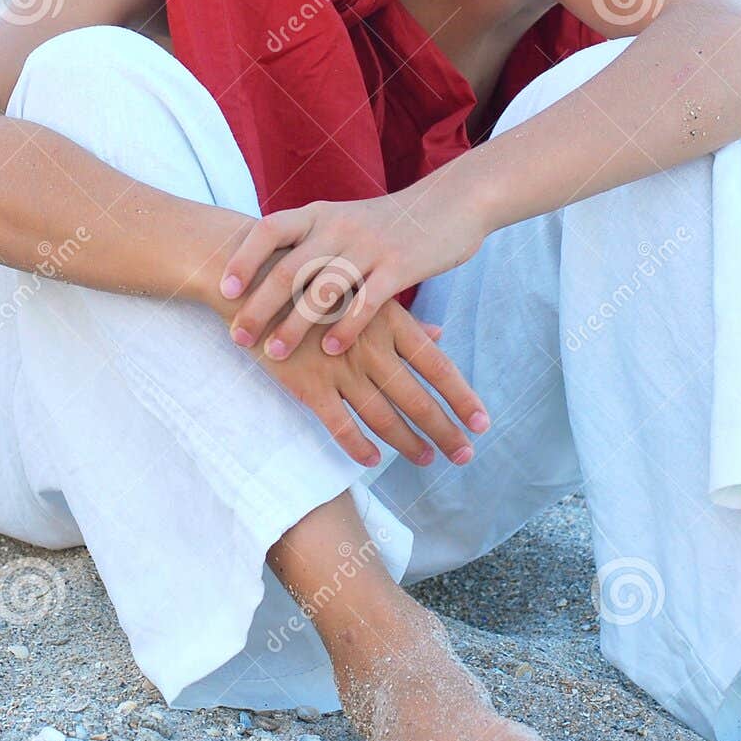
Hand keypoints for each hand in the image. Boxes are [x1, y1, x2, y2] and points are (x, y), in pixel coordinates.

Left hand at [219, 186, 489, 361]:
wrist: (451, 203)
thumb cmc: (388, 222)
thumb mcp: (343, 220)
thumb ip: (310, 241)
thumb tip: (265, 270)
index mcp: (320, 214)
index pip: (269, 230)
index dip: (244, 259)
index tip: (223, 291)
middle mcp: (339, 226)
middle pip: (288, 269)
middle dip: (258, 307)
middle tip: (237, 337)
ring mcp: (369, 246)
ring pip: (321, 290)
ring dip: (293, 325)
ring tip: (273, 353)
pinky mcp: (399, 266)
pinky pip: (364, 302)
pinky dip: (344, 329)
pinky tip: (330, 351)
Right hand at [249, 296, 488, 468]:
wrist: (258, 279)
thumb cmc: (320, 283)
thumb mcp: (367, 292)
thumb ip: (406, 321)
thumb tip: (441, 334)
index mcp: (390, 322)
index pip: (437, 367)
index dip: (462, 398)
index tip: (483, 424)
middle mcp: (371, 348)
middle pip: (418, 399)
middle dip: (445, 431)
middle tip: (466, 456)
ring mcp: (340, 368)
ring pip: (383, 417)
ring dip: (409, 443)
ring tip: (429, 459)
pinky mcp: (308, 385)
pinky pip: (339, 425)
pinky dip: (358, 446)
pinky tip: (373, 460)